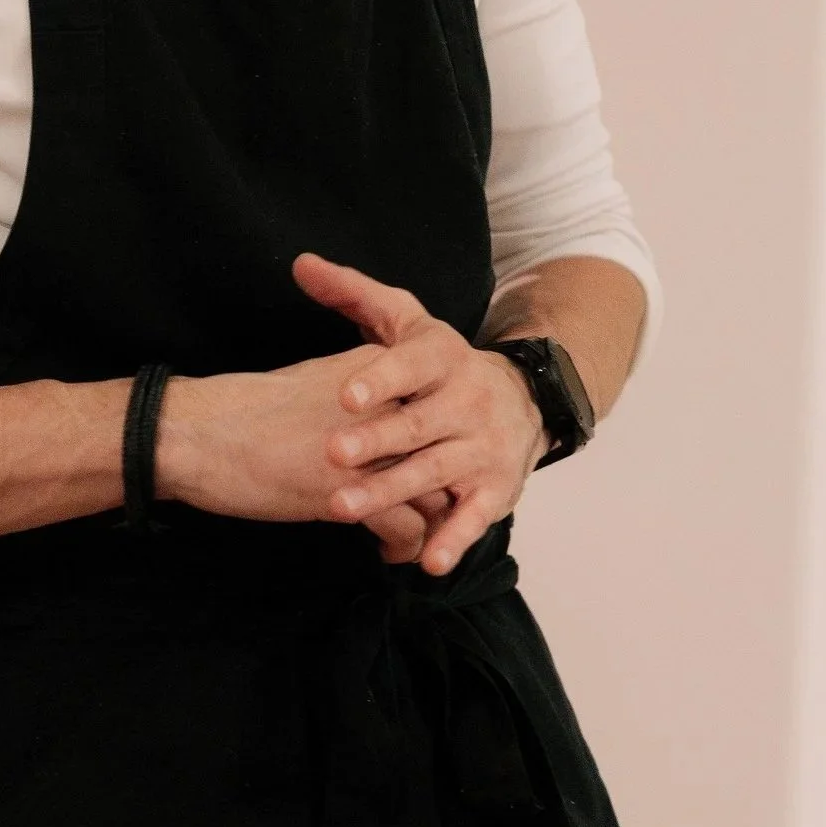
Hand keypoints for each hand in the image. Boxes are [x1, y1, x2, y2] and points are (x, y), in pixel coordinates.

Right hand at [156, 351, 442, 562]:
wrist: (195, 433)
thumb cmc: (237, 412)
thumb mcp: (307, 387)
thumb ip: (349, 404)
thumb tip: (368, 431)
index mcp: (371, 373)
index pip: (429, 407)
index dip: (431, 442)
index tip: (421, 462)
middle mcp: (382, 408)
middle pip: (440, 450)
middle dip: (438, 486)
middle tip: (429, 508)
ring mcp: (370, 453)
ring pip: (434, 492)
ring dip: (430, 522)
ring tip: (416, 539)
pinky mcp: (352, 495)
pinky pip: (407, 528)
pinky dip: (405, 547)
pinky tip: (388, 554)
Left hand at [292, 252, 544, 577]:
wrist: (524, 400)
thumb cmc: (441, 365)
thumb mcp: (406, 322)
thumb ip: (353, 294)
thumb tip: (301, 265)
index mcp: (443, 358)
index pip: (411, 364)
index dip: (380, 378)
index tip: (345, 394)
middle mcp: (467, 402)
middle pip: (417, 424)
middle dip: (376, 441)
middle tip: (332, 454)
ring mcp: (483, 448)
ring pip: (435, 471)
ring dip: (392, 492)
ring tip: (343, 509)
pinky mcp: (496, 489)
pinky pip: (473, 516)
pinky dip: (453, 540)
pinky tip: (425, 561)